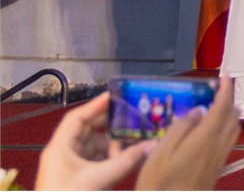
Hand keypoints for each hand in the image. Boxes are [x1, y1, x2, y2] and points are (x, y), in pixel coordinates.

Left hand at [34, 94, 151, 190]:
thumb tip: (154, 145)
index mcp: (60, 148)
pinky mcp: (80, 179)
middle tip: (135, 113)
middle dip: (112, 123)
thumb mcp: (100, 178)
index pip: (76, 118)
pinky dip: (114, 156)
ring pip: (96, 146)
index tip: (117, 94)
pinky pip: (99, 160)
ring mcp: (71, 167)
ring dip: (116, 141)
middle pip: (88, 130)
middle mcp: (64, 153)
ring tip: (138, 133)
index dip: (96, 105)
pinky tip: (131, 154)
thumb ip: (128, 160)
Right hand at [137, 79, 236, 190]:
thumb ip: (178, 130)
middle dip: (228, 101)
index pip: (222, 109)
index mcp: (204, 140)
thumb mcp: (158, 156)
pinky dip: (225, 129)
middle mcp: (217, 148)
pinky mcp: (216, 171)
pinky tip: (210, 132)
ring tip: (215, 108)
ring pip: (233, 131)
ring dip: (229, 115)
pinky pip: (228, 143)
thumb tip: (196, 111)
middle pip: (232, 118)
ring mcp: (218, 161)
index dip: (226, 91)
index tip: (225, 77)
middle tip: (216, 92)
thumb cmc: (158, 186)